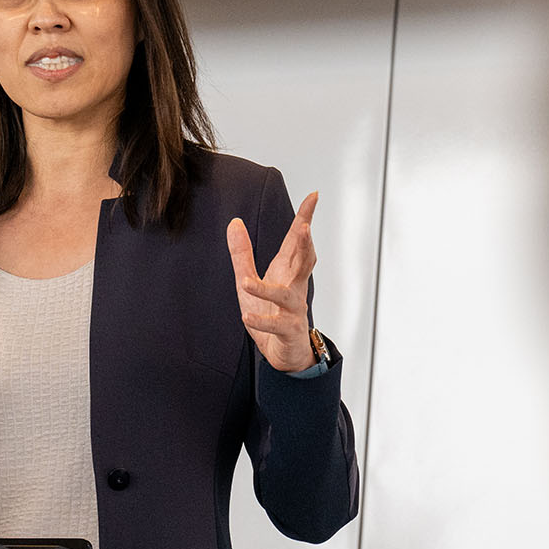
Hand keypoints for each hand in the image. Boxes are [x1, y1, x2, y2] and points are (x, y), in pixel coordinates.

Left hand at [227, 190, 319, 372]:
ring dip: (269, 290)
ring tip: (248, 283)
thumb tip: (234, 223)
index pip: (296, 241)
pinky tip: (246, 317)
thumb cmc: (270, 313)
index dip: (305, 218)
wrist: (285, 352)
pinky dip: (261, 321)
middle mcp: (295, 287)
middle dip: (305, 245)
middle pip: (303, 263)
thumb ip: (242, 254)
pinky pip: (276, 325)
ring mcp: (293, 309)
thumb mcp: (249, 281)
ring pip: (288, 296)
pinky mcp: (288, 330)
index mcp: (287, 272)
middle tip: (305, 227)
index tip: (314, 196)